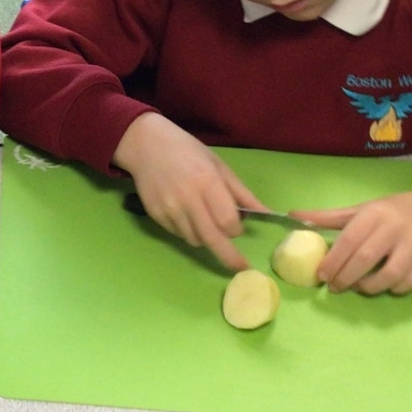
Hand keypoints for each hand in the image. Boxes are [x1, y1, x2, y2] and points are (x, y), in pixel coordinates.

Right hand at [112, 112, 260, 270]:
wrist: (146, 144)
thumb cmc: (187, 151)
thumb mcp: (218, 165)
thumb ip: (241, 193)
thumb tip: (265, 214)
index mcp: (207, 183)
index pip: (228, 222)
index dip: (236, 229)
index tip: (237, 227)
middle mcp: (188, 199)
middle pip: (213, 239)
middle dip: (229, 257)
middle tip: (240, 267)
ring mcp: (169, 209)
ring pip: (195, 240)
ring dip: (206, 238)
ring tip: (203, 219)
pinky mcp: (155, 215)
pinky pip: (178, 234)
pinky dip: (188, 230)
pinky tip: (185, 213)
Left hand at [295, 185, 411, 294]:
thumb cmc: (391, 212)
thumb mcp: (361, 209)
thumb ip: (329, 217)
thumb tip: (293, 216)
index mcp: (374, 213)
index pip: (350, 239)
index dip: (334, 260)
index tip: (321, 275)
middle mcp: (395, 227)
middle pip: (367, 258)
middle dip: (346, 277)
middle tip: (334, 287)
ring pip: (391, 274)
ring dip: (370, 286)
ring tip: (357, 287)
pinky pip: (410, 281)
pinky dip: (394, 289)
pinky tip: (382, 287)